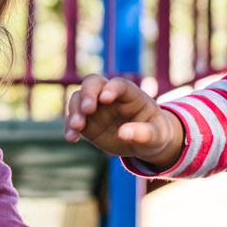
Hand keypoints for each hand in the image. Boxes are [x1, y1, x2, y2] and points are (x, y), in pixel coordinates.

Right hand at [62, 74, 183, 166]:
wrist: (146, 143)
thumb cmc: (156, 134)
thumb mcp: (157, 136)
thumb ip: (144, 133)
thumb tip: (123, 133)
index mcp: (131, 94)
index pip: (119, 84)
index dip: (112, 88)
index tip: (105, 98)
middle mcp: (110, 96)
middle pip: (93, 83)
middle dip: (87, 94)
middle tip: (87, 110)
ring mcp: (97, 108)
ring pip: (78, 99)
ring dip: (75, 110)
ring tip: (77, 127)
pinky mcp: (87, 123)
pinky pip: (73, 121)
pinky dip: (69, 127)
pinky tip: (71, 138)